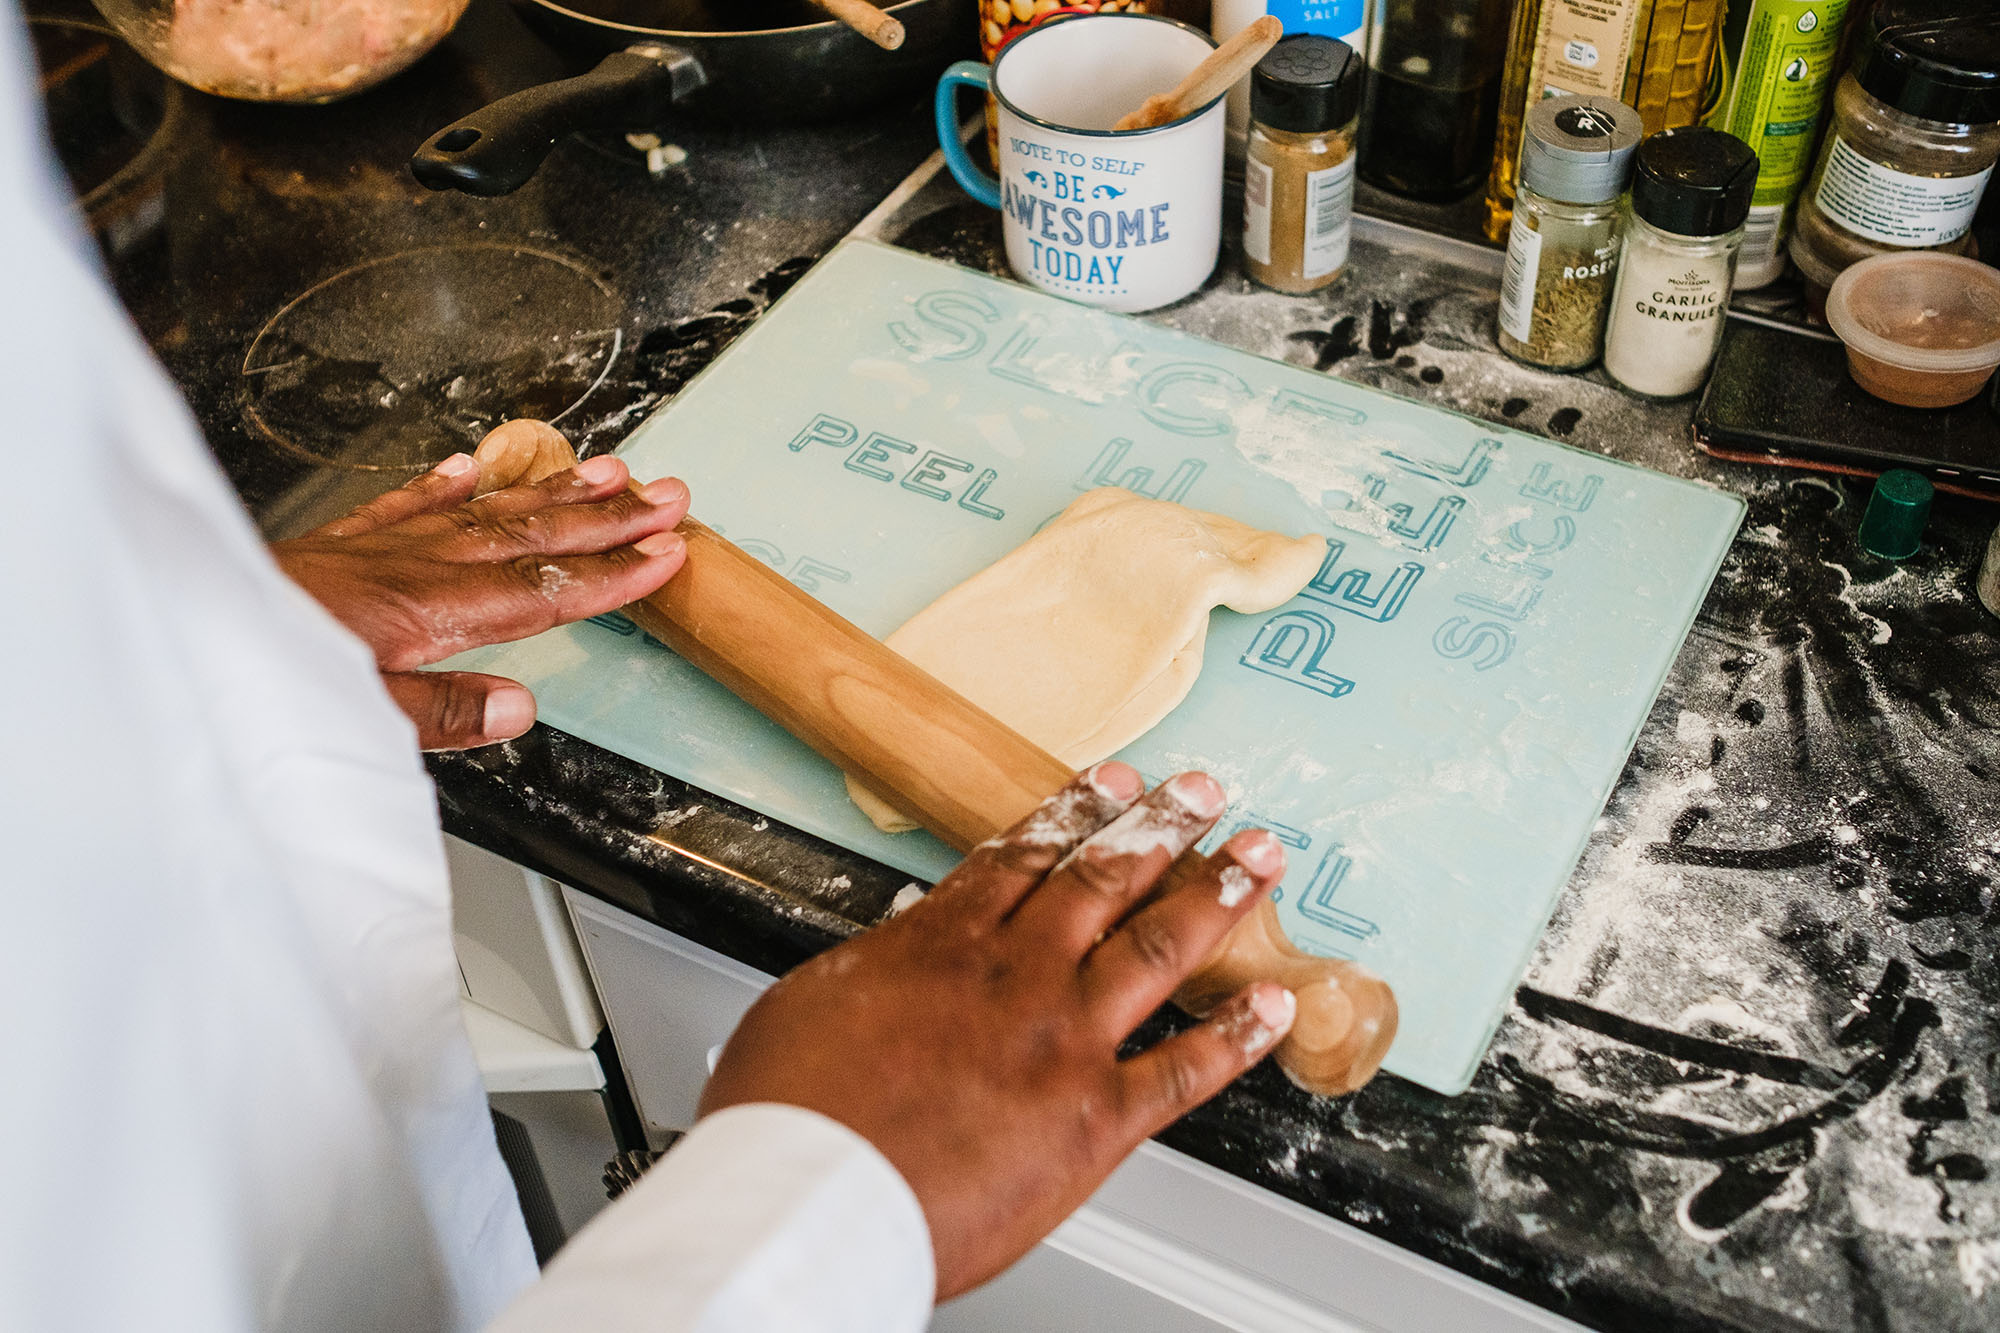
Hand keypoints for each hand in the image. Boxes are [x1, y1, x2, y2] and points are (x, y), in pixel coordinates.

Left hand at [272, 452, 688, 748]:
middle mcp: (410, 567)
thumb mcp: (356, 719)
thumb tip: (518, 707)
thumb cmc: (259, 680)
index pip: (541, 589)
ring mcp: (378, 550)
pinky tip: (475, 467)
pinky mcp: (340, 547)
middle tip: (668, 497)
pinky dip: (450, 484)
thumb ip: (439, 714)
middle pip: (530, 536)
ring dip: (552, 489)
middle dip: (607, 518)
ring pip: (485, 510)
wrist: (178, 635)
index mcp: (424, 611)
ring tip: (608, 469)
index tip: (666, 555)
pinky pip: (408, 505)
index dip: (611, 574)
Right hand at [698, 764, 1296, 1300]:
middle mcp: (1017, 976)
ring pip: (1157, 946)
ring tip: (1257, 858)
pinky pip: (1186, 1070)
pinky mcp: (1096, 1118)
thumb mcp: (811, 1002)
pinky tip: (1274, 1006)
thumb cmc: (792, 1118)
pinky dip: (1238, 1036)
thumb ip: (875, 967)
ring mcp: (1064, 1040)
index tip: (1115, 780)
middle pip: (1104, 879)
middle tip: (1201, 791)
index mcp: (944, 943)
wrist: (814, 1196)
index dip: (1079, 810)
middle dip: (1161, 826)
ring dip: (1216, 894)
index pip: (1027, 856)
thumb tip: (898, 945)